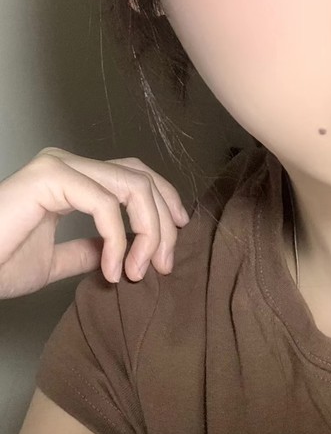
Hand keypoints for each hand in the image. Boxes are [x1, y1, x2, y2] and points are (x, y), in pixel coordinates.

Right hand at [0, 148, 188, 298]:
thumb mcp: (58, 260)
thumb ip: (92, 249)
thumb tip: (124, 250)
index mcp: (72, 177)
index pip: (135, 175)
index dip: (165, 199)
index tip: (177, 233)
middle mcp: (68, 163)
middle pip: (141, 178)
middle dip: (163, 221)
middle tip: (162, 263)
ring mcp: (59, 166)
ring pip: (133, 187)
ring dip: (147, 232)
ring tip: (140, 270)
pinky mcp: (50, 176)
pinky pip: (105, 205)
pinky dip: (120, 238)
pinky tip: (115, 268)